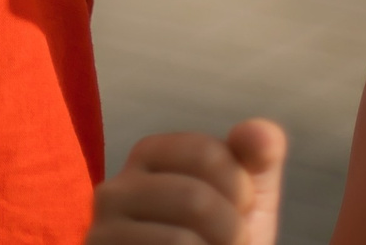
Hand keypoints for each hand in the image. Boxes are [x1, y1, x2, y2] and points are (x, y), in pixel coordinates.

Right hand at [88, 120, 287, 244]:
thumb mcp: (246, 203)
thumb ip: (257, 161)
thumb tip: (263, 132)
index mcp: (148, 158)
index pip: (208, 153)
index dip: (241, 189)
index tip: (237, 210)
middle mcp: (114, 191)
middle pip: (196, 199)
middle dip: (232, 233)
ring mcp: (102, 236)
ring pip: (182, 242)